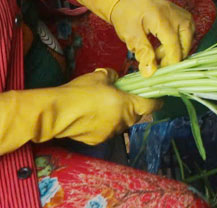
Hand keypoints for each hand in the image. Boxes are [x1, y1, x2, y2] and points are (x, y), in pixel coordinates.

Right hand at [0, 69, 159, 165]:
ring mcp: (110, 133)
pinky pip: (107, 131)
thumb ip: (113, 76)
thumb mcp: (100, 76)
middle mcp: (122, 121)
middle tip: (124, 98)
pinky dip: (104, 125)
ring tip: (104, 107)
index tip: (157, 97)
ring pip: (121, 124)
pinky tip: (92, 117)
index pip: (150, 105)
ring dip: (118, 116)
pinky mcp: (97, 140)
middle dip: (133, 107)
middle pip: (136, 115)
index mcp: (127, 104)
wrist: (59, 112)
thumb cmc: (81, 91)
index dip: (155, 101)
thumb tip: (116, 78)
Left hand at [69, 0, 196, 75]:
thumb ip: (143, 53)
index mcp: (165, 21)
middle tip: (153, 61)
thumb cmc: (128, 15)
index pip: (175, 51)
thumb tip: (150, 73)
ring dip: (174, 52)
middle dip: (170, 59)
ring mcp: (185, 17)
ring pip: (187, 44)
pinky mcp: (186, 18)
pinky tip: (162, 46)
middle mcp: (180, 18)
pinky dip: (177, 45)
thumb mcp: (131, 35)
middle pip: (184, 48)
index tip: (155, 73)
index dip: (167, 66)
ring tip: (156, 52)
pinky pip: (187, 37)